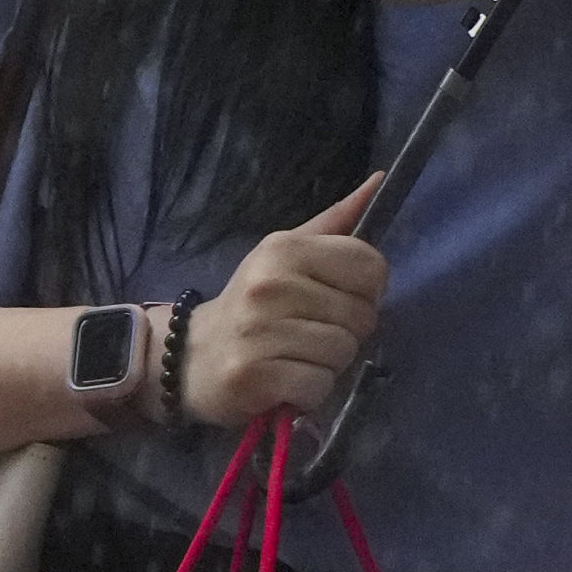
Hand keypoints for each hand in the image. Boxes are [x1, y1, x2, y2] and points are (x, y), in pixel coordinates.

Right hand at [183, 175, 388, 428]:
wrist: (191, 356)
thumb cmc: (252, 303)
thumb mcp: (285, 254)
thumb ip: (335, 223)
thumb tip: (380, 181)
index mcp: (284, 248)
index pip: (370, 267)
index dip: (367, 291)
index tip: (339, 299)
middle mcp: (270, 284)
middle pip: (361, 316)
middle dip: (346, 332)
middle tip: (311, 332)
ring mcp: (258, 331)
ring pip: (342, 353)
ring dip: (328, 363)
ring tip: (296, 356)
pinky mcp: (253, 376)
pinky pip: (318, 386)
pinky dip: (309, 391)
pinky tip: (285, 380)